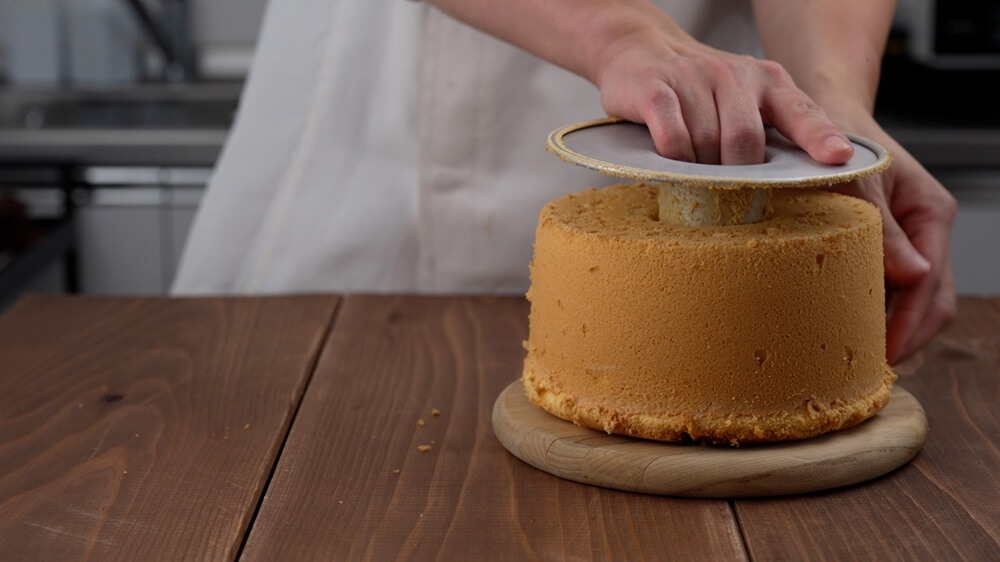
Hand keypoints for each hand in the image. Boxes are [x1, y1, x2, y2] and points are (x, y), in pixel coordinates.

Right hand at [591, 24, 854, 165]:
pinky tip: (671, 163)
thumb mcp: (744, 101)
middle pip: (746, 141)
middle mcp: (735, 75)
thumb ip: (768, 134)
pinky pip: (672, 136)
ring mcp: (694, 79)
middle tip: (724, 194)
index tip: (838, 157)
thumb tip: (788, 190)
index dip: (819, 136)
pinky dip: (674, 158)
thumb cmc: (697, 90)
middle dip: (736, 174)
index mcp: (768, 82)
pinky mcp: (655, 88)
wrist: (638, 48)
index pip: (800, 112)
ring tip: (691, 175)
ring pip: (707, 143)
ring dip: (699, 170)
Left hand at [827, 118, 957, 363]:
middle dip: (905, 338)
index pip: (931, 285)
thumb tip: (911, 275)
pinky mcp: (882, 249)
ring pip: (913, 301)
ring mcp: (906, 242)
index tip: (884, 354)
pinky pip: (889, 291)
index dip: (909, 325)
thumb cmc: (837, 142)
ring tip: (859, 359)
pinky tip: (848, 330)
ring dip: (891, 330)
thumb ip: (881, 227)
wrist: (821, 118)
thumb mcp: (856, 179)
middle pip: (931, 303)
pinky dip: (875, 312)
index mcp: (930, 213)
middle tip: (871, 369)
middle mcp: (925, 231)